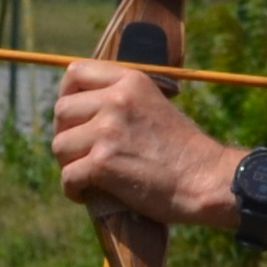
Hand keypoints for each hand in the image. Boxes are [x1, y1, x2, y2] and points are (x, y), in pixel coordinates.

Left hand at [51, 57, 234, 228]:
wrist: (206, 180)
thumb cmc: (184, 151)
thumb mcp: (156, 106)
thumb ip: (123, 102)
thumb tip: (83, 114)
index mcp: (130, 82)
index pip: (76, 72)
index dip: (66, 94)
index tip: (73, 116)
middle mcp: (116, 100)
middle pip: (62, 111)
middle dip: (66, 135)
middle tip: (81, 154)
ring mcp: (108, 130)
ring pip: (60, 145)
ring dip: (69, 164)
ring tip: (88, 176)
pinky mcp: (103, 163)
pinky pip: (68, 176)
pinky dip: (73, 189)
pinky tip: (86, 194)